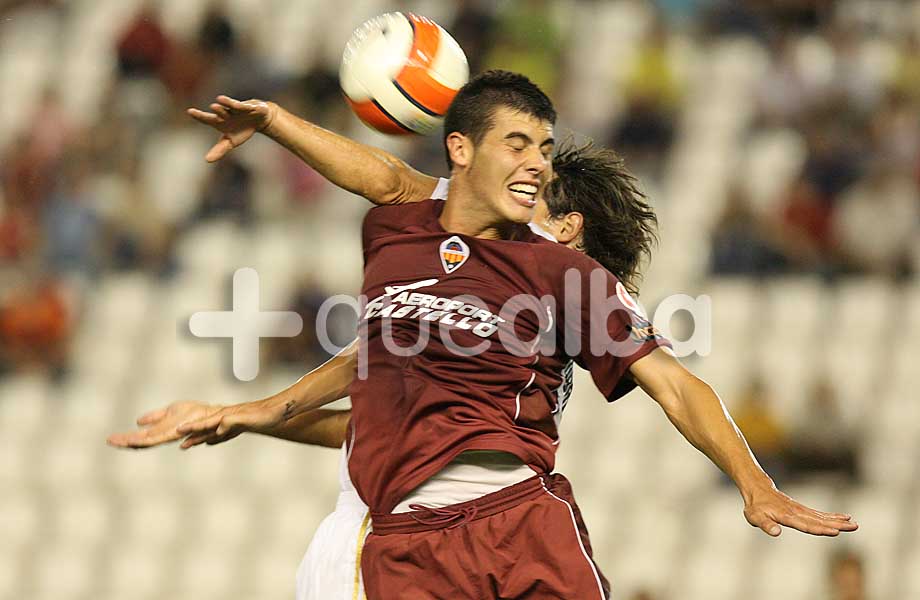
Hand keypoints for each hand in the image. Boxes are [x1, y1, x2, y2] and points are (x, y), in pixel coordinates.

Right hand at [107, 401, 215, 448]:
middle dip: (124, 441)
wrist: (211, 413)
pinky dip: (144, 439)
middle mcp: (164, 435)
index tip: (111, 438)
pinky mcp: (174, 431)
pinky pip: (157, 437)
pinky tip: (135, 437)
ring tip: (116, 441)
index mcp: (162, 431)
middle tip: (109, 441)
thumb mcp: (171, 411)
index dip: (126, 439)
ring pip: (146, 441)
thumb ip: (156, 417)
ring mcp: (168, 434)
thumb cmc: (195, 413)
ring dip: (130, 441)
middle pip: (141, 441)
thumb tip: (139, 422)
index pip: (141, 437)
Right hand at [174, 400, 286, 448]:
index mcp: (227, 416)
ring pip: (212, 431)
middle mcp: (228, 417)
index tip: (177, 430)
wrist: (282, 409)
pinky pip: (223, 434)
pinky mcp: (242, 426)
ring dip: (199, 438)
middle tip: (175, 441)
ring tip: (186, 445)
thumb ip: (233, 422)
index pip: (205, 423)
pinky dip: (214, 438)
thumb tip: (219, 428)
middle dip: (190, 434)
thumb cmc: (268, 414)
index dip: (191, 428)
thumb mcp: (250, 419)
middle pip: (205, 427)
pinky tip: (210, 442)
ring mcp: (234, 421)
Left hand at [187, 95, 277, 161]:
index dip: (199, 115)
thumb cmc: (241, 130)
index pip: (207, 118)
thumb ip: (219, 150)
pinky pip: (245, 107)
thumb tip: (207, 160)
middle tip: (213, 107)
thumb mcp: (230, 142)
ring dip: (228, 103)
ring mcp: (237, 110)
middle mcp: (227, 113)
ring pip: (232, 106)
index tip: (190, 111)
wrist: (258, 120)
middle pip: (221, 112)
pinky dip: (241, 107)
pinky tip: (239, 106)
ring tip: (222, 101)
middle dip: (218, 110)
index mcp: (220, 121)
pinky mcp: (249, 107)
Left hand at [743, 483, 857, 536]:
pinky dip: (832, 516)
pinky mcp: (802, 509)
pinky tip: (844, 518)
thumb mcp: (755, 517)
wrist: (758, 490)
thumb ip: (766, 525)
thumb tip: (776, 532)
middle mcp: (797, 513)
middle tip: (854, 527)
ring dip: (838, 521)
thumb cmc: (756, 507)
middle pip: (819, 520)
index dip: (821, 529)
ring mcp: (801, 510)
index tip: (835, 531)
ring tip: (854, 524)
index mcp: (787, 517)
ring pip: (822, 517)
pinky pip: (819, 514)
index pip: (807, 525)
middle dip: (837, 525)